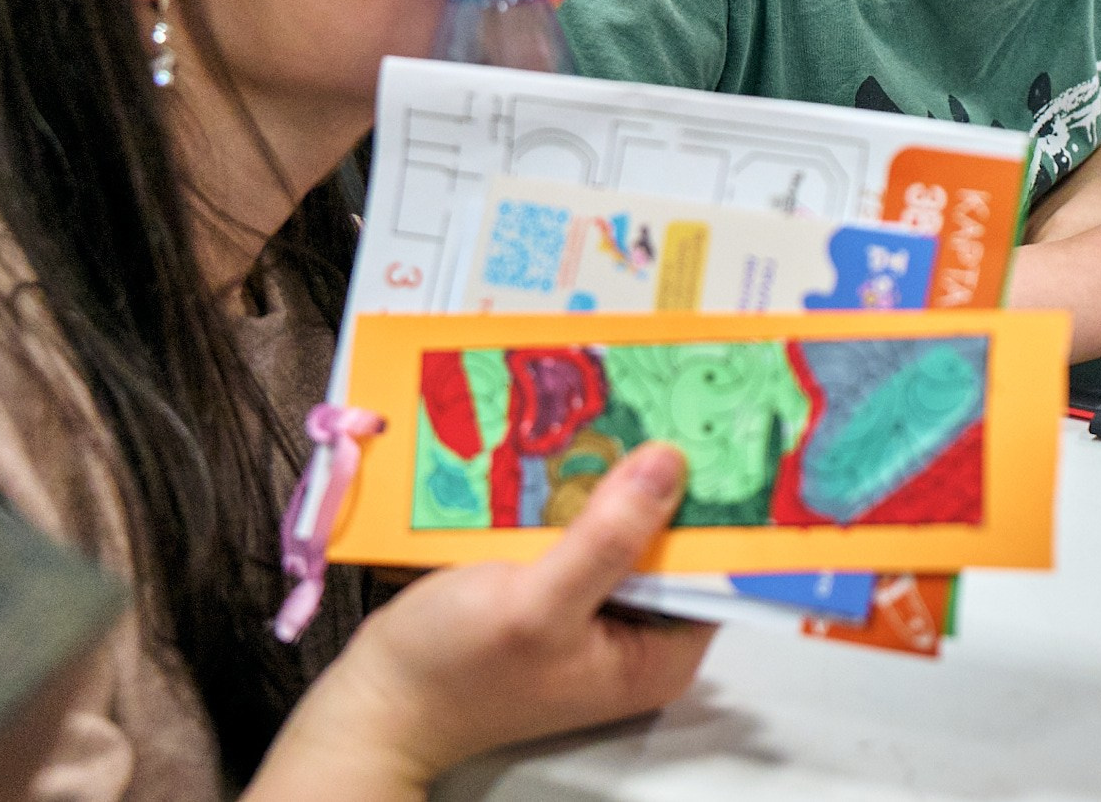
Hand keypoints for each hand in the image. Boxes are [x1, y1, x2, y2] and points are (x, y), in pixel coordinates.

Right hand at [248, 445, 712, 800]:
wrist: (373, 700)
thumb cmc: (450, 672)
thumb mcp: (536, 605)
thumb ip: (608, 539)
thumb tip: (671, 465)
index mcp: (657, 655)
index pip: (719, 569)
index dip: (727, 504)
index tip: (727, 436)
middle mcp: (638, 633)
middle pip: (674, 541)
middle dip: (669, 479)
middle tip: (675, 401)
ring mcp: (596, 610)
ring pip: (627, 526)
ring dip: (619, 477)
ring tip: (632, 405)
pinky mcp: (557, 588)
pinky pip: (584, 528)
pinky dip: (577, 493)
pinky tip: (572, 445)